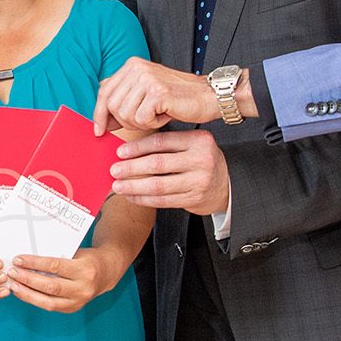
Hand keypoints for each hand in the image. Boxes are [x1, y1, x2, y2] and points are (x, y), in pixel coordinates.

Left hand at [7, 248, 123, 312]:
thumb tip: (28, 257)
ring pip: (48, 301)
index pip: (55, 266)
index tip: (19, 259)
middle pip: (50, 286)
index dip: (35, 264)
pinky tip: (23, 293)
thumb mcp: (75, 252)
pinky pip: (50, 306)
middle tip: (12, 272)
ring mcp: (78, 301)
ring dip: (28, 294)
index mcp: (84, 270)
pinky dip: (34, 300)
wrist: (106, 273)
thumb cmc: (86, 259)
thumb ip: (56, 256)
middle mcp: (83, 288)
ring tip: (13, 285)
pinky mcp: (73, 309)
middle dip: (28, 279)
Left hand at [93, 59, 218, 134]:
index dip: (99, 113)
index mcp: (132, 65)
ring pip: (124, 113)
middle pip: (111, 104)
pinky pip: (140, 119)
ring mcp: (147, 79)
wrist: (208, 96)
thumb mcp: (146, 92)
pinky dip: (151, 124)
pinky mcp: (157, 93)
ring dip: (139, 123)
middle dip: (123, 121)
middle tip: (143, 121)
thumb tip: (100, 121)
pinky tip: (163, 116)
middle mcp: (137, 68)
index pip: (104, 91)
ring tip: (155, 116)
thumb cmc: (178, 98)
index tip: (100, 130)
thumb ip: (123, 99)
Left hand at [109, 130, 230, 214]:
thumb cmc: (201, 160)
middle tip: (114, 170)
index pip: (162, 142)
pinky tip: (132, 196)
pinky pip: (163, 200)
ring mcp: (199, 182)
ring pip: (158, 185)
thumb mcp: (192, 144)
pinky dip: (144, 199)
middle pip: (158, 164)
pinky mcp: (194, 199)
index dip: (138, 147)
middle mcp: (201, 160)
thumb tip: (128, 149)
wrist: (226, 185)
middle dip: (132, 168)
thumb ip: (168, 144)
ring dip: (134, 186)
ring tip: (118, 185)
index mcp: (199, 140)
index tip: (120, 152)